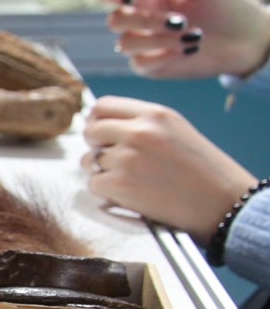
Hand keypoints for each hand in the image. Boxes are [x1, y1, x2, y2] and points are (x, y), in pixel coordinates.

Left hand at [82, 96, 256, 240]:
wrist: (220, 202)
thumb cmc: (200, 169)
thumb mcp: (174, 130)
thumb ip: (140, 123)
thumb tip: (97, 124)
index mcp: (154, 114)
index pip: (102, 106)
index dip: (97, 121)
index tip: (102, 134)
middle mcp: (138, 132)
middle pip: (91, 131)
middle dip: (96, 146)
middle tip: (113, 160)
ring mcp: (127, 158)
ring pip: (89, 160)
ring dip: (101, 171)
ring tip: (130, 178)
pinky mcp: (120, 185)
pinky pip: (94, 184)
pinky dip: (106, 192)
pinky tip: (129, 193)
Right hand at [97, 0, 269, 79]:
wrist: (250, 38)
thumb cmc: (227, 4)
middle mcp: (141, 18)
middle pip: (114, 21)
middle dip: (145, 21)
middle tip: (180, 21)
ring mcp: (145, 43)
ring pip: (125, 44)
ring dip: (158, 39)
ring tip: (193, 35)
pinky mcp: (152, 66)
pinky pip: (139, 63)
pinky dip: (163, 56)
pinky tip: (189, 50)